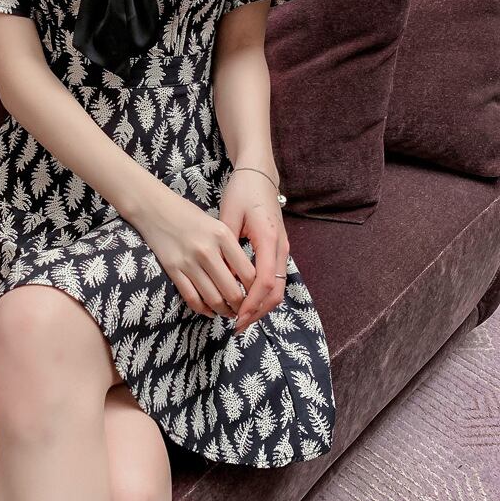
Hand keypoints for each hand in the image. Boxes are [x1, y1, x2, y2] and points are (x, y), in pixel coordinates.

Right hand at [129, 185, 256, 319]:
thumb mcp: (215, 225)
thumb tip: (243, 279)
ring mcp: (188, 261)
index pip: (248, 273)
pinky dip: (203, 309)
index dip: (255, 291)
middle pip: (232, 291)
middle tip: (243, 310)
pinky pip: (192, 297)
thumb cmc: (187, 214)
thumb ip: (229, 249)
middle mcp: (207, 250)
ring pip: (213, 298)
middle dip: (240, 306)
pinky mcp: (173, 269)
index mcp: (222, 235)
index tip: (255, 296)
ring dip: (223, 311)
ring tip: (228, 312)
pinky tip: (209, 310)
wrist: (154, 207)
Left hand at [218, 169, 289, 333]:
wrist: (259, 175)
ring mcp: (282, 250)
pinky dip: (261, 294)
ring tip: (238, 317)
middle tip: (235, 325)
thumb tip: (220, 276)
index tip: (236, 317)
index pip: (265, 282)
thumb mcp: (229, 215)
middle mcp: (281, 248)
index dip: (251, 304)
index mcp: (270, 240)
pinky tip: (244, 300)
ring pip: (277, 288)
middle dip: (257, 312)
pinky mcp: (277, 250)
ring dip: (260, 306)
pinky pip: (274, 279)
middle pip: (276, 292)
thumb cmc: (242, 192)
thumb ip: (226, 246)